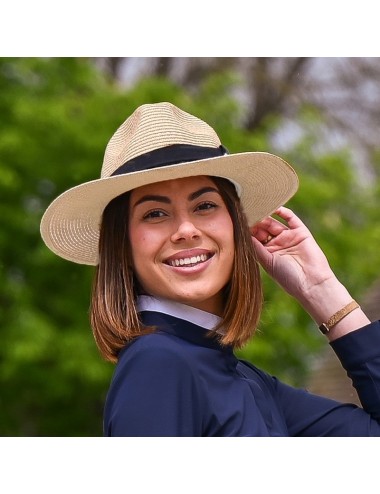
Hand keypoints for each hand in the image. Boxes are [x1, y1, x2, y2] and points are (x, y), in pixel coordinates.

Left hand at [251, 206, 369, 338]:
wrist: (311, 282)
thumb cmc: (287, 277)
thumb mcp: (268, 262)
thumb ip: (256, 247)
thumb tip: (243, 233)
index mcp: (267, 253)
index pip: (255, 238)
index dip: (248, 231)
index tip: (238, 223)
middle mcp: (277, 244)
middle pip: (263, 229)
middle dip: (255, 222)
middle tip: (247, 214)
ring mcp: (289, 237)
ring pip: (274, 223)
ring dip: (266, 216)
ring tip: (257, 210)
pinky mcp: (301, 232)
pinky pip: (291, 218)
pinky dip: (283, 211)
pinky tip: (273, 207)